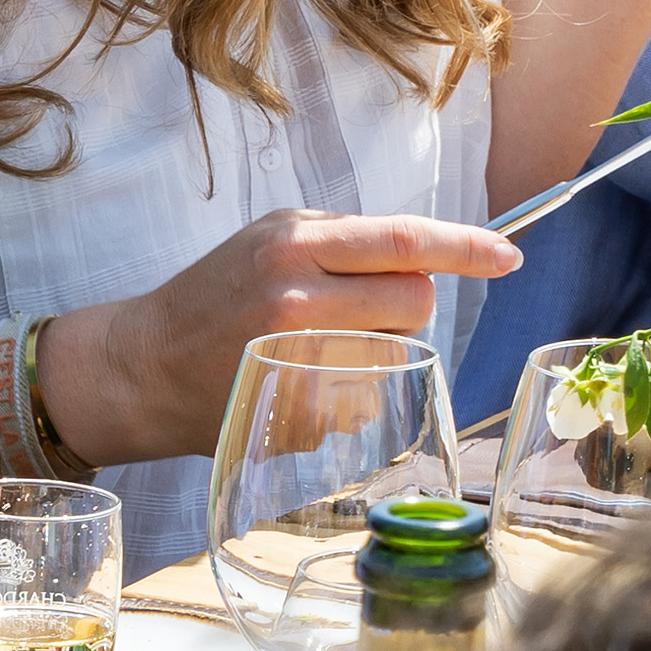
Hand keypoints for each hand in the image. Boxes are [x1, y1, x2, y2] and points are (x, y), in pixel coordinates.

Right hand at [53, 211, 522, 468]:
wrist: (141, 366)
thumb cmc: (212, 297)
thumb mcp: (269, 241)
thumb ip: (340, 242)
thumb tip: (422, 256)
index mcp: (294, 242)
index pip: (404, 238)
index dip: (466, 248)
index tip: (509, 257)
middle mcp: (296, 294)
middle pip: (414, 301)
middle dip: (408, 309)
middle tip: (365, 314)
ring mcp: (295, 357)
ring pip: (395, 354)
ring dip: (378, 353)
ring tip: (320, 350)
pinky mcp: (294, 411)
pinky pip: (363, 402)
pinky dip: (346, 397)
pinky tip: (298, 386)